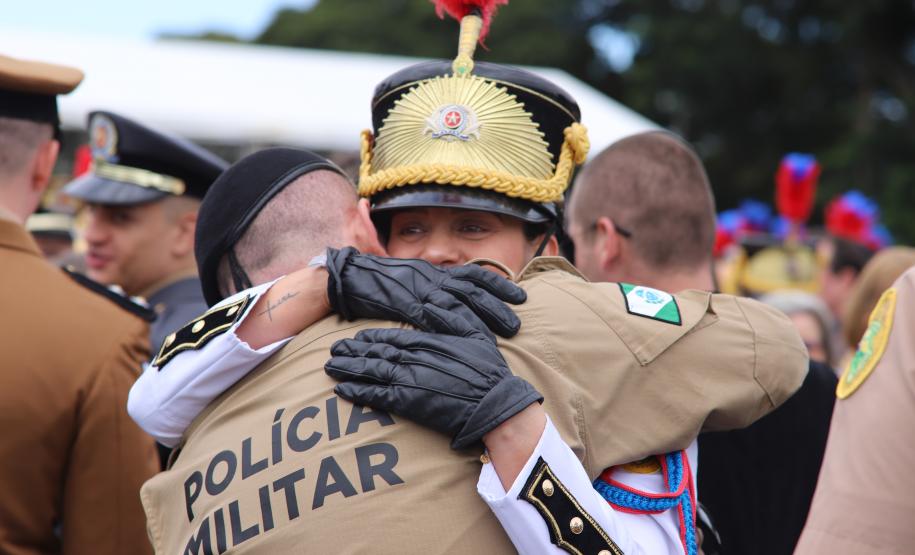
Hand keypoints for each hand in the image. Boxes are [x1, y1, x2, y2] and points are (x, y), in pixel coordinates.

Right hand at [324, 247, 526, 340]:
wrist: (349, 276)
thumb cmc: (380, 281)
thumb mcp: (413, 279)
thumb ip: (434, 288)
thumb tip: (454, 300)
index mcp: (435, 270)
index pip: (474, 274)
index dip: (499, 284)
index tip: (521, 296)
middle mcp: (432, 276)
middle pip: (473, 291)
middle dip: (499, 306)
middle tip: (519, 323)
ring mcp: (419, 289)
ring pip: (459, 303)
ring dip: (482, 319)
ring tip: (503, 336)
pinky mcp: (404, 302)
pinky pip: (432, 315)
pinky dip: (451, 326)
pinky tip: (465, 338)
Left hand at [325, 327, 542, 448]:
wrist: (492, 402)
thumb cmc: (487, 369)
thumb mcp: (473, 334)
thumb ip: (450, 316)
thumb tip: (432, 302)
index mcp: (425, 340)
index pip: (390, 336)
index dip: (370, 337)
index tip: (355, 337)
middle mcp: (412, 357)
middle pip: (373, 352)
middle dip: (351, 351)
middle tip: (333, 349)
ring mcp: (407, 379)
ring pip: (368, 371)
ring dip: (347, 368)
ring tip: (329, 367)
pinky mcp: (406, 402)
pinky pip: (374, 395)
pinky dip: (356, 391)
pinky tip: (341, 390)